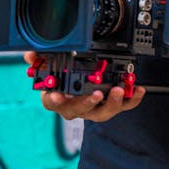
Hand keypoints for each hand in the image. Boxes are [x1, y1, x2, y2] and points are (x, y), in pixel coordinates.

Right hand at [23, 52, 145, 121]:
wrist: (77, 86)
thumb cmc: (62, 79)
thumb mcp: (49, 65)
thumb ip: (39, 59)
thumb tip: (30, 55)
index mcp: (57, 98)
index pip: (52, 101)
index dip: (54, 100)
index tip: (58, 96)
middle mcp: (74, 107)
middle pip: (79, 109)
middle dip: (88, 102)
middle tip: (96, 94)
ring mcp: (92, 109)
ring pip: (101, 113)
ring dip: (111, 103)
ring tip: (119, 91)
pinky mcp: (108, 106)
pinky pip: (121, 106)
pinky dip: (131, 99)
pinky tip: (138, 90)